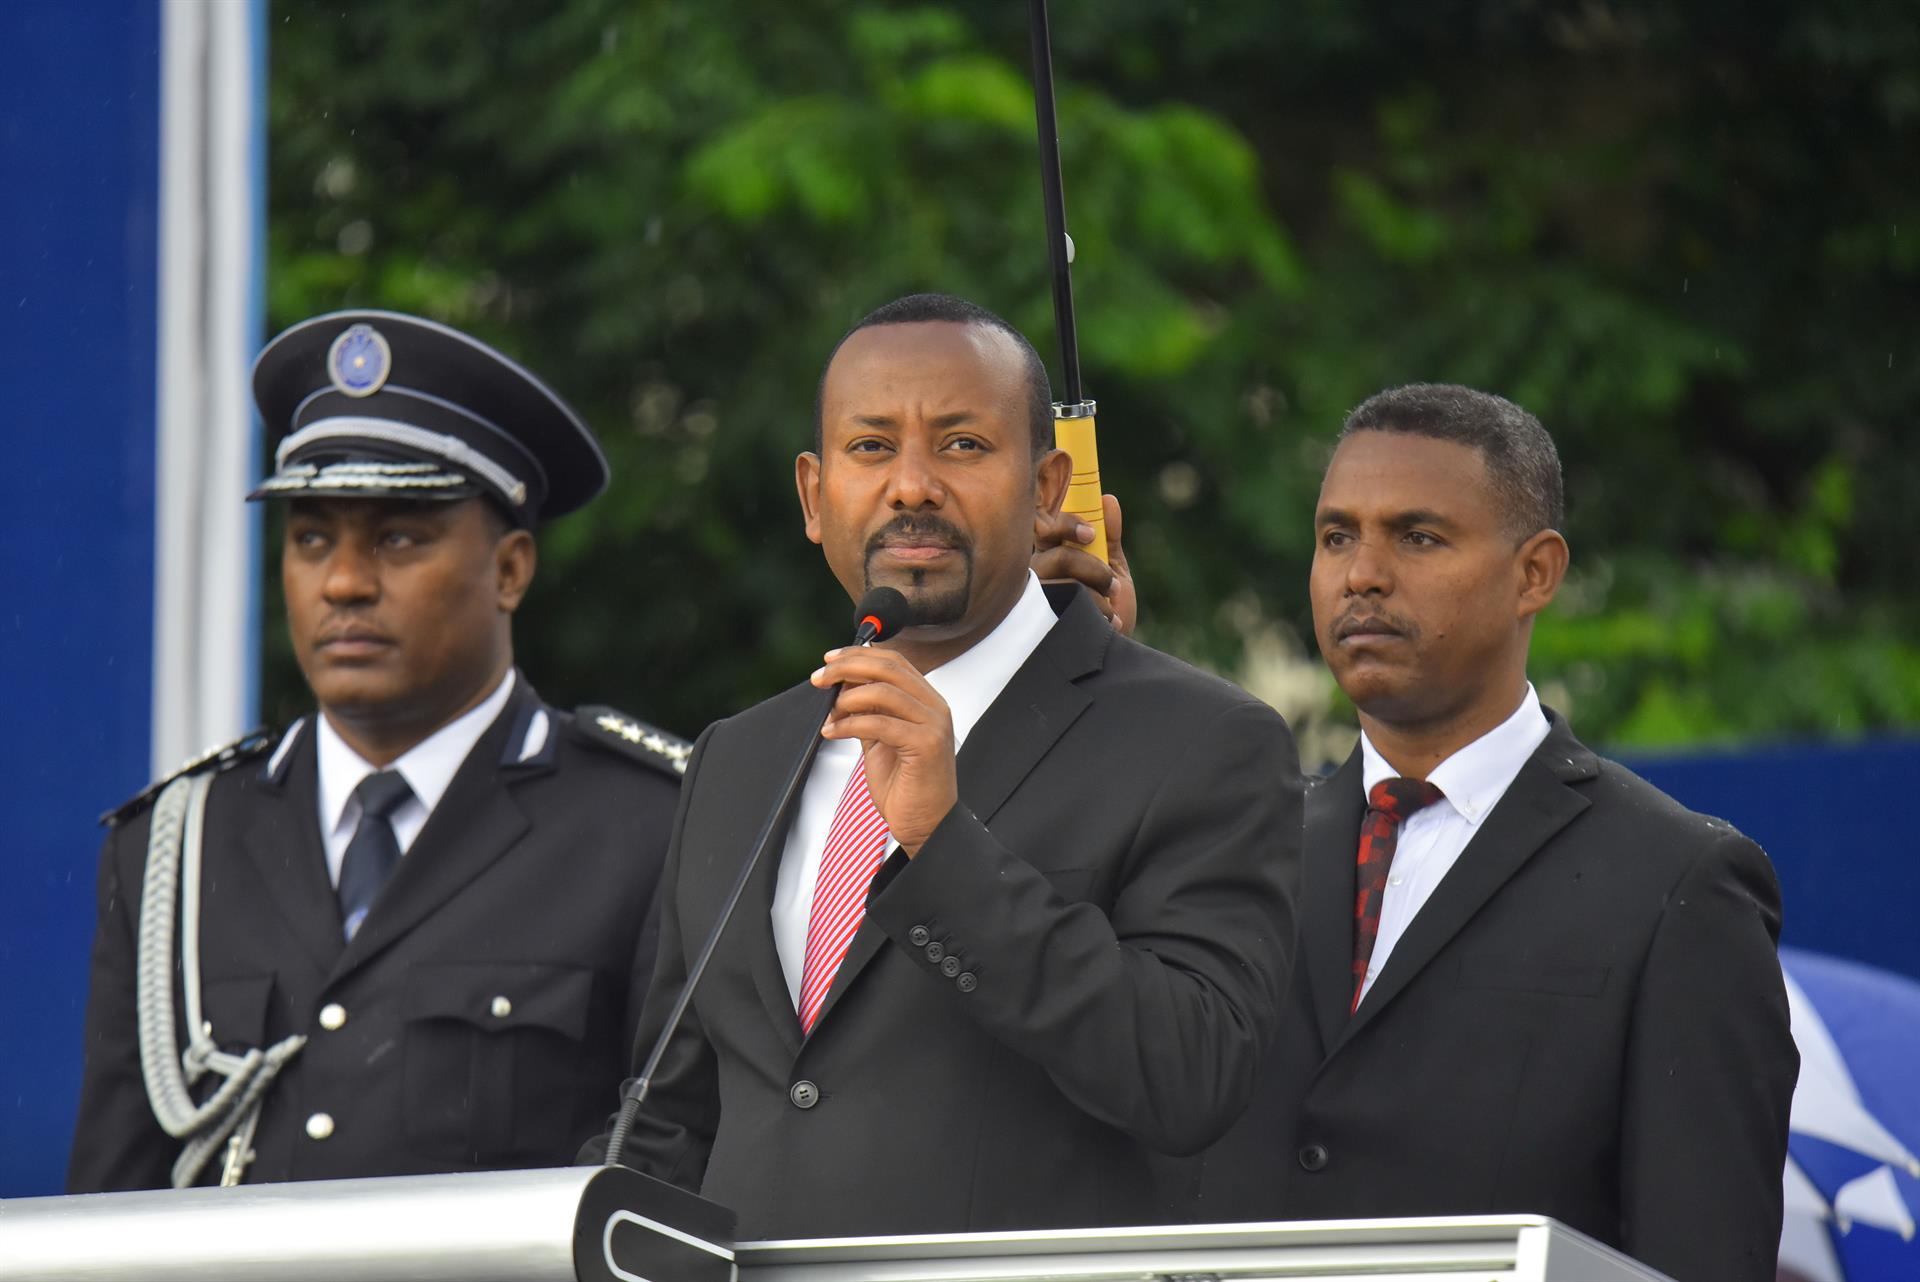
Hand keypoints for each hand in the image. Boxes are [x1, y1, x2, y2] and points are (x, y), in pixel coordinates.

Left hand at [813, 645, 957, 855]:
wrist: (926, 825)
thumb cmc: (905, 787)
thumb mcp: (881, 741)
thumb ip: (868, 713)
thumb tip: (842, 688)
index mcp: (927, 701)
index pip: (894, 661)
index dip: (858, 654)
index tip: (829, 660)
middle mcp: (935, 707)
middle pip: (888, 668)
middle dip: (848, 667)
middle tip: (819, 677)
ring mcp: (934, 725)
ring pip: (884, 691)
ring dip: (846, 698)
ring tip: (828, 712)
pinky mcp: (926, 745)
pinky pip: (880, 724)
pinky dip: (849, 724)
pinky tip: (832, 732)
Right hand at [1032, 492, 1135, 635]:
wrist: (1110, 658)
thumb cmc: (1107, 612)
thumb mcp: (1113, 570)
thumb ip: (1109, 538)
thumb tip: (1107, 500)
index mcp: (1049, 555)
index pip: (1046, 528)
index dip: (1066, 525)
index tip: (1090, 534)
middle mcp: (1036, 576)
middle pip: (1058, 557)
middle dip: (1092, 568)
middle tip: (1111, 581)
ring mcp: (1035, 602)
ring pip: (1065, 585)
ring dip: (1097, 595)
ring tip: (1111, 609)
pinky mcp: (1040, 625)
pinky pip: (1068, 610)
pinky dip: (1097, 614)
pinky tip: (1108, 625)